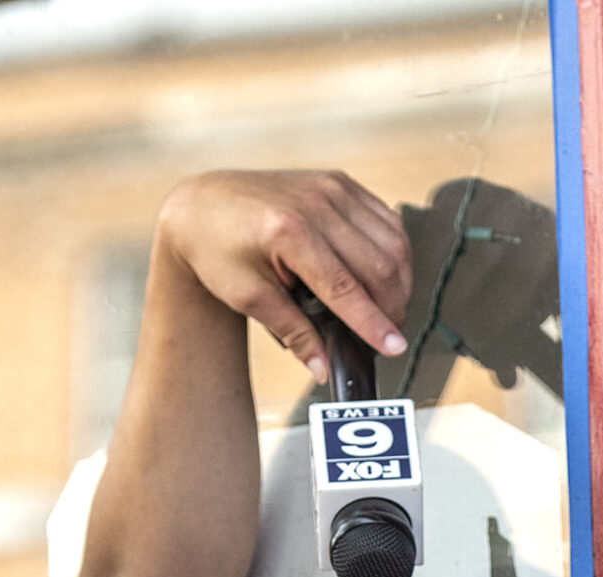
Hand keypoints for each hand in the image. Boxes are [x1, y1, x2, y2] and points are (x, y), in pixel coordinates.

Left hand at [153, 169, 412, 381]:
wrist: (202, 206)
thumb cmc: (218, 250)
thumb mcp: (248, 297)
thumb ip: (292, 331)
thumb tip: (324, 367)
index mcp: (289, 231)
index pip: (346, 287)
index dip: (373, 322)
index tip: (394, 347)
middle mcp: (316, 203)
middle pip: (379, 264)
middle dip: (391, 306)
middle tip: (388, 336)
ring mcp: (332, 188)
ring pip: (393, 241)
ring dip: (399, 282)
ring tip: (389, 310)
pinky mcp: (340, 182)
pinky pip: (386, 220)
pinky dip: (394, 252)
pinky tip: (386, 276)